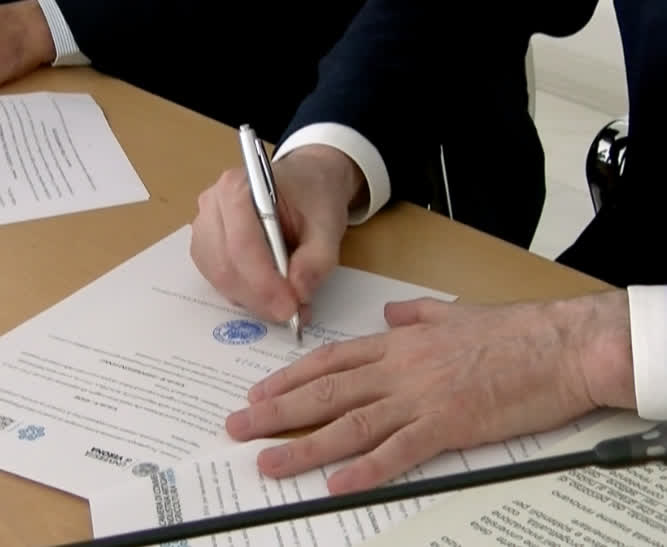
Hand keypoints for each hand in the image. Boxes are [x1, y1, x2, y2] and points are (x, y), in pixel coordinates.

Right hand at [190, 144, 365, 323]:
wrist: (304, 182)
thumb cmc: (312, 196)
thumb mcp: (328, 225)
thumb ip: (317, 259)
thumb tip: (299, 292)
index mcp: (237, 187)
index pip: (241, 244)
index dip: (263, 282)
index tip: (290, 307)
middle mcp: (211, 204)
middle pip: (224, 264)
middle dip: (258, 297)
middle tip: (292, 314)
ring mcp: (203, 226)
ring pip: (218, 277)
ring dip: (251, 299)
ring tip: (285, 304)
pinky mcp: (205, 247)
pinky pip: (216, 280)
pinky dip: (243, 295)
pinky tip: (269, 294)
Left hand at [225, 291, 635, 493]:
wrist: (558, 346)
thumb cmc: (511, 331)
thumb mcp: (451, 312)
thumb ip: (414, 315)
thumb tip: (390, 316)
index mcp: (398, 343)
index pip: (330, 360)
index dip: (289, 378)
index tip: (259, 394)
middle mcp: (399, 368)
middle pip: (325, 391)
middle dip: (277, 412)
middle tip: (240, 428)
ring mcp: (421, 398)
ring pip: (350, 423)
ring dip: (305, 446)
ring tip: (269, 461)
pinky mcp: (449, 426)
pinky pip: (399, 451)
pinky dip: (366, 470)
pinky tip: (337, 485)